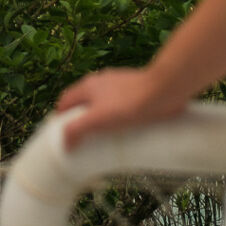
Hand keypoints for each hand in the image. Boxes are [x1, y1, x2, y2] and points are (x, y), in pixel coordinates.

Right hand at [55, 68, 187, 150]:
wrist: (165, 89)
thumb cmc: (130, 104)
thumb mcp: (97, 119)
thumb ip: (77, 129)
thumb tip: (65, 143)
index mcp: (88, 86)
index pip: (65, 100)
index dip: (60, 117)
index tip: (60, 135)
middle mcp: (102, 82)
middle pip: (84, 102)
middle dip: (80, 119)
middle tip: (82, 140)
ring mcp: (120, 85)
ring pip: (103, 104)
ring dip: (100, 119)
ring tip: (104, 140)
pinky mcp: (136, 92)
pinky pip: (121, 106)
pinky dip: (118, 118)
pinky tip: (125, 131)